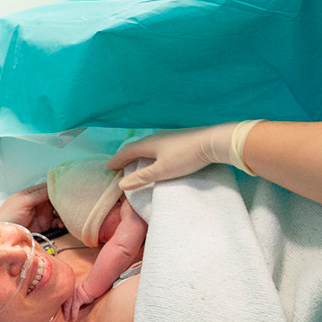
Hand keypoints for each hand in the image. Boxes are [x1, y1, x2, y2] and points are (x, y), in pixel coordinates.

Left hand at [0, 183, 63, 232]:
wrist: (3, 233)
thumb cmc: (8, 215)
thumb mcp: (23, 201)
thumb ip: (38, 194)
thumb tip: (53, 187)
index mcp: (32, 194)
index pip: (48, 187)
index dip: (57, 187)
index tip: (67, 189)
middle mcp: (38, 203)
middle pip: (55, 200)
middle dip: (63, 202)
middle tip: (69, 205)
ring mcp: (42, 214)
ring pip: (58, 211)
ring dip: (63, 213)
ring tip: (66, 216)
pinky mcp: (44, 225)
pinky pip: (56, 222)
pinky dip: (60, 223)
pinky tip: (60, 224)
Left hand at [62, 283, 98, 321]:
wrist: (91, 286)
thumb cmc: (86, 288)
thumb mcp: (77, 290)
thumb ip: (73, 294)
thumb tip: (71, 300)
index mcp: (69, 290)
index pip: (63, 298)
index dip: (60, 303)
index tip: (59, 309)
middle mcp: (69, 292)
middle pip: (64, 302)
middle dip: (63, 310)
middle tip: (62, 315)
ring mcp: (73, 296)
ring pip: (68, 306)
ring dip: (67, 313)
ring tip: (66, 319)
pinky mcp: (78, 299)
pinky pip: (75, 308)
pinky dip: (74, 314)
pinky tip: (74, 319)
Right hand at [107, 123, 238, 190]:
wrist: (213, 142)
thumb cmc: (185, 157)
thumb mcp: (161, 171)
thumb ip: (141, 178)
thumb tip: (121, 184)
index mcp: (149, 143)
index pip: (127, 151)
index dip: (117, 160)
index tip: (108, 167)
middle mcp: (156, 137)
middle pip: (136, 146)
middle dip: (126, 156)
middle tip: (119, 164)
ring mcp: (169, 136)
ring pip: (148, 145)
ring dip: (139, 153)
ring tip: (135, 161)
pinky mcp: (180, 138)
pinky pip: (158, 145)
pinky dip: (150, 152)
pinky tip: (156, 156)